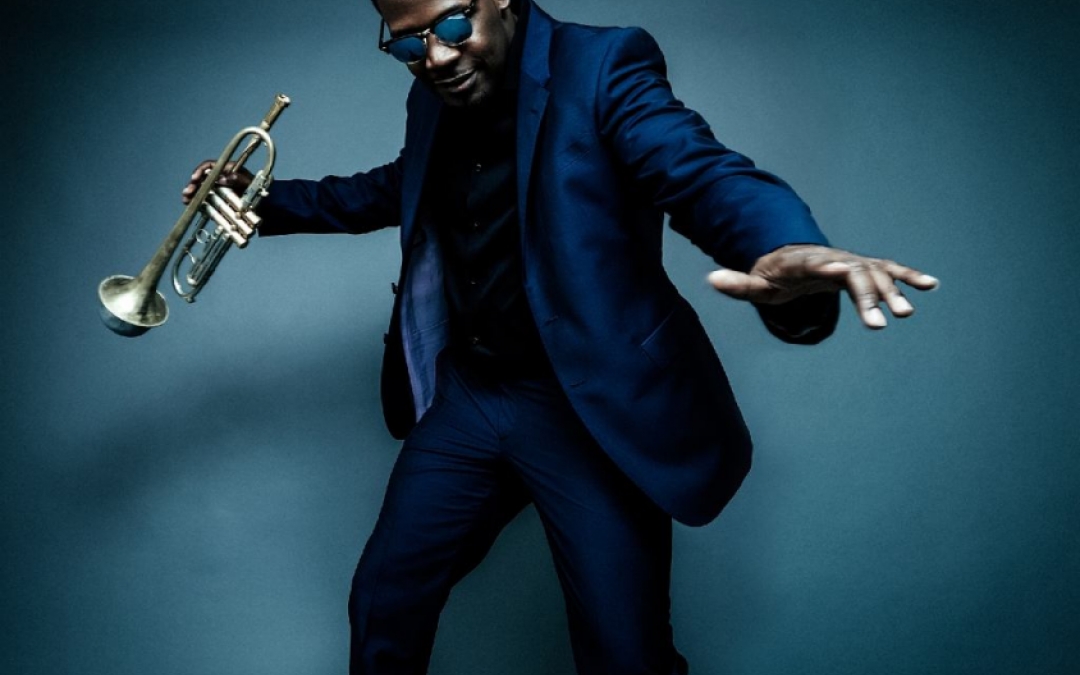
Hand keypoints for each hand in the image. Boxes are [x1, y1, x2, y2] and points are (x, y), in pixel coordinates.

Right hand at [181, 160, 253, 204]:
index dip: (200, 171)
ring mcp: (217, 190)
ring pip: (200, 189)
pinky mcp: (217, 201)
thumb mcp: (249, 182)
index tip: (195, 178)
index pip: (209, 166)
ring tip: (185, 199)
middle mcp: (219, 178)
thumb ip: (237, 178)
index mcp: (226, 169)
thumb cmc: (258, 190)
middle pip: (201, 179)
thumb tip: (221, 178)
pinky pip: (204, 200)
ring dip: (191, 193)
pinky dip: (196, 202)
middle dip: (193, 184)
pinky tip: (189, 205)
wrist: (264, 206)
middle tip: (188, 192)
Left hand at [707, 244, 938, 328]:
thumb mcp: (753, 282)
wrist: (789, 256)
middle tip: (879, 325)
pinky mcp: (864, 268)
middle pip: (854, 274)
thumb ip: (737, 284)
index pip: (818, 264)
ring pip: (875, 273)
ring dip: (892, 291)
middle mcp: (833, 259)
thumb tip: (711, 279)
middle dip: (867, 297)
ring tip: (907, 313)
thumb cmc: (771, 274)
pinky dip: (909, 275)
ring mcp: (851, 262)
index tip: (842, 273)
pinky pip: (889, 270)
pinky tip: (931, 285)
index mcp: (806, 262)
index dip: (829, 268)